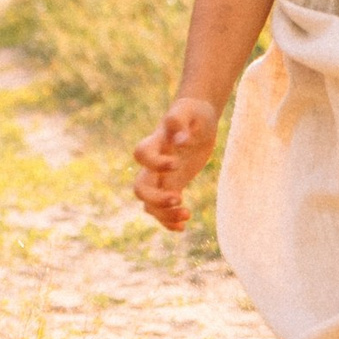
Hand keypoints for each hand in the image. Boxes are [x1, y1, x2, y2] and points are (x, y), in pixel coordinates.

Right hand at [132, 94, 218, 230]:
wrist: (197, 120)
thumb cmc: (192, 113)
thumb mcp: (189, 111)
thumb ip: (180, 122)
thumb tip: (180, 141)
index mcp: (155, 142)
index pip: (142, 155)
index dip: (155, 163)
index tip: (176, 163)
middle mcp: (153, 164)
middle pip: (140, 188)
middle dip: (156, 198)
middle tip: (179, 198)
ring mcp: (161, 177)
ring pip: (149, 204)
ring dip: (165, 214)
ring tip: (187, 214)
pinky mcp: (172, 186)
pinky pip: (162, 210)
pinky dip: (168, 221)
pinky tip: (183, 226)